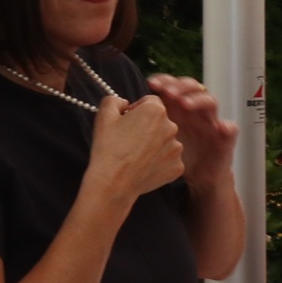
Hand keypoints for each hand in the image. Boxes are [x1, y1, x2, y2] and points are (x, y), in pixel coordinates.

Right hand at [82, 90, 182, 204]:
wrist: (114, 182)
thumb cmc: (108, 147)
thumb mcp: (103, 115)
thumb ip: (114, 100)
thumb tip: (124, 103)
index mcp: (155, 110)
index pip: (150, 102)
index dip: (136, 110)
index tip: (125, 122)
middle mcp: (172, 127)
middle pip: (159, 121)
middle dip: (146, 127)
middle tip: (127, 140)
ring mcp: (177, 149)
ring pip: (164, 140)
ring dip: (153, 144)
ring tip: (134, 155)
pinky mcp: (178, 167)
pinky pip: (168, 159)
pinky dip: (157, 161)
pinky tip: (142, 167)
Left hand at [144, 74, 236, 186]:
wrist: (197, 175)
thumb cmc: (172, 152)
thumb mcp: (153, 134)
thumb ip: (139, 119)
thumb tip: (120, 107)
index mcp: (178, 107)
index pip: (173, 86)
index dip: (164, 82)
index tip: (151, 83)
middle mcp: (195, 110)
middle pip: (192, 88)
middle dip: (180, 87)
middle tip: (169, 92)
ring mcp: (210, 123)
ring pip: (210, 103)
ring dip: (198, 100)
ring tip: (186, 104)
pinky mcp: (223, 140)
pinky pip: (229, 130)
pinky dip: (227, 127)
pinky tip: (222, 126)